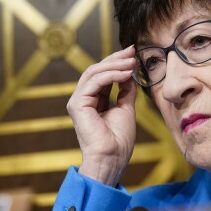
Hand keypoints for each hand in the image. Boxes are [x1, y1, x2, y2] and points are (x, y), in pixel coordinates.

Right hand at [68, 45, 137, 185]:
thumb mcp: (126, 108)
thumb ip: (125, 90)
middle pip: (97, 70)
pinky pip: (94, 82)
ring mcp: (78, 101)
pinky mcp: (77, 104)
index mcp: (93, 100)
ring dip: (115, 64)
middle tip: (132, 51)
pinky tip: (125, 73)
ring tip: (132, 62)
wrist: (112, 158)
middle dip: (115, 59)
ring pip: (94, 72)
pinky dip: (111, 75)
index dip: (117, 63)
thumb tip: (130, 73)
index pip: (103, 74)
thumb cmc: (119, 140)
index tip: (133, 54)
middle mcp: (83, 99)